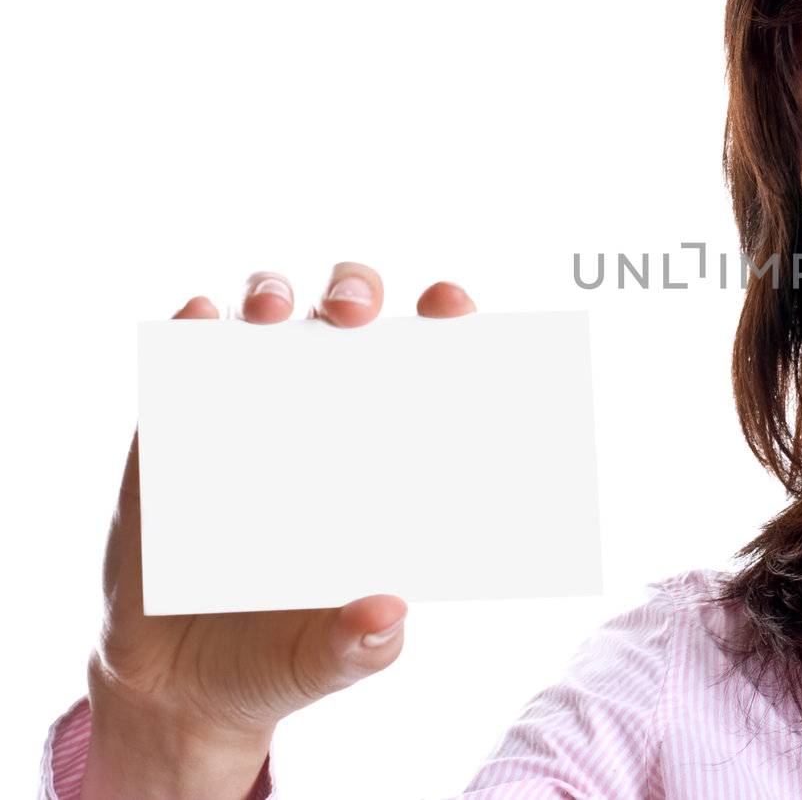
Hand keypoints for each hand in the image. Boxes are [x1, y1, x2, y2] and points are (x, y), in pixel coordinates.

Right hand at [81, 263, 475, 799]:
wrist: (181, 684)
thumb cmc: (286, 654)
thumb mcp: (332, 660)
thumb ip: (364, 644)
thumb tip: (388, 614)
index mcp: (382, 455)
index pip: (427, 365)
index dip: (446, 322)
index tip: (454, 306)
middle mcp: (321, 415)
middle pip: (347, 318)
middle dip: (356, 293)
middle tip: (355, 316)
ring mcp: (245, 413)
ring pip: (266, 320)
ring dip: (272, 295)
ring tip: (272, 313)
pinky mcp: (172, 433)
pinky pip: (182, 362)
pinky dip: (189, 329)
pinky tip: (199, 318)